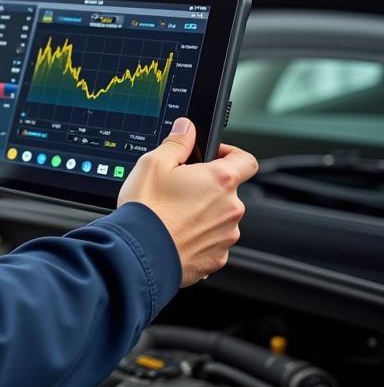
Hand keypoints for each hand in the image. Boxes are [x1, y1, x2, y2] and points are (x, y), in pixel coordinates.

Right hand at [117, 117, 258, 285]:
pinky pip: (213, 241)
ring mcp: (226, 236)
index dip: (231, 153)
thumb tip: (187, 128)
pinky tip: (176, 232)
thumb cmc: (148, 209)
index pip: (246, 160)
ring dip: (204, 212)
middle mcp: (231, 209)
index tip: (214, 155)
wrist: (140, 254)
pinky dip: (199, 236)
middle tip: (179, 186)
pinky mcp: (217, 259)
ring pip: (220, 216)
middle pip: (228, 190)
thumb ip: (177, 142)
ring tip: (174, 213)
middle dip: (208, 186)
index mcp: (220, 181)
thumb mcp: (154, 163)